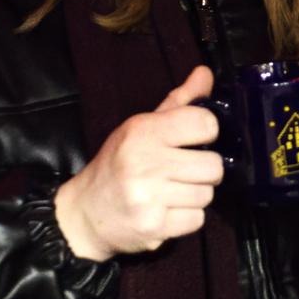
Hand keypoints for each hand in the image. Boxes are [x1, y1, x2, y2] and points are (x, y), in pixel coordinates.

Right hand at [53, 65, 223, 262]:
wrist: (85, 213)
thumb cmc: (117, 165)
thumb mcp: (141, 127)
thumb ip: (178, 102)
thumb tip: (205, 72)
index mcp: (143, 131)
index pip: (205, 123)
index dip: (207, 132)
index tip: (194, 140)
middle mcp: (146, 163)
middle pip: (213, 165)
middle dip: (204, 170)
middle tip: (184, 171)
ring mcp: (149, 197)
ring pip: (207, 194)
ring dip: (195, 194)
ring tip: (173, 192)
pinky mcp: (154, 226)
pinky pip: (197, 219)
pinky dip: (188, 217)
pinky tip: (169, 210)